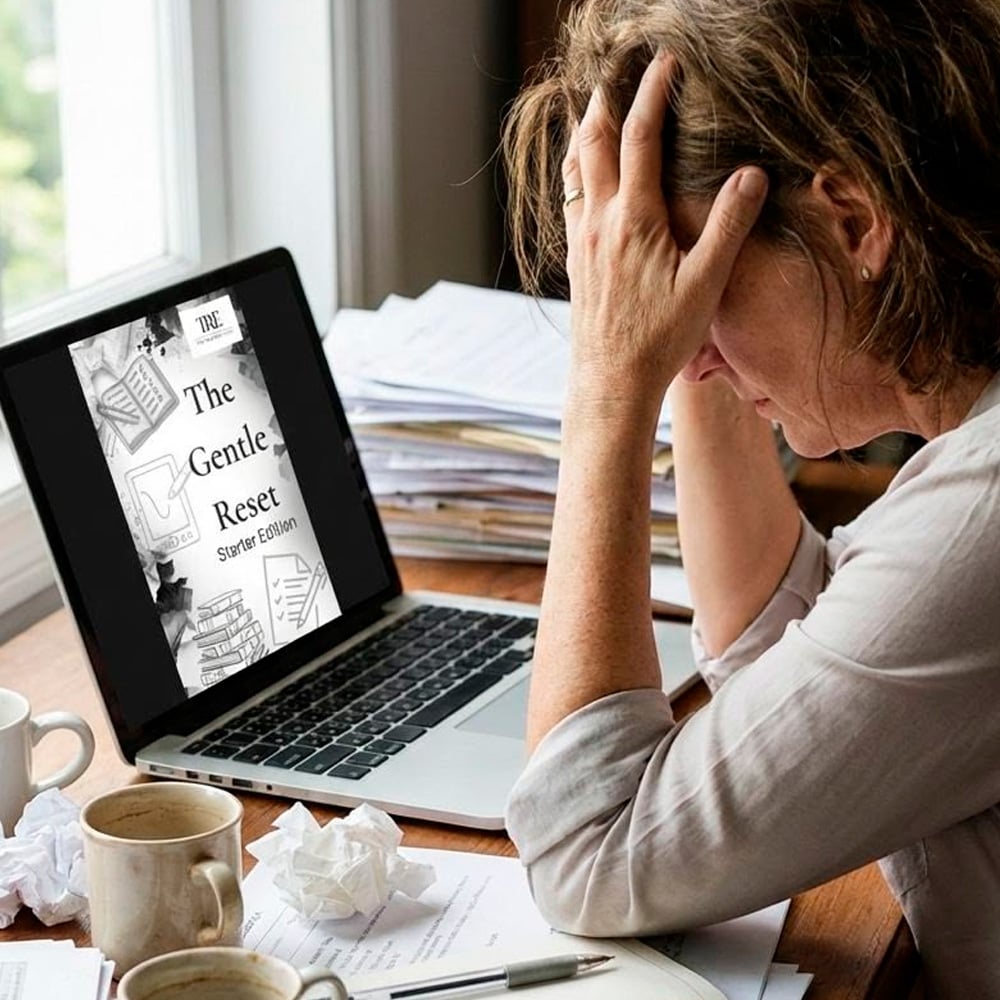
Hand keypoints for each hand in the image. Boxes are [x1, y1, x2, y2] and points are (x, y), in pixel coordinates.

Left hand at [563, 53, 767, 405]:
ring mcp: (581, 240)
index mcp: (634, 219)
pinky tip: (582, 171)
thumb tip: (753, 174)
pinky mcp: (575, 259)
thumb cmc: (660, 338)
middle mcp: (599, 221)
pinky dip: (575, 168)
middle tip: (619, 70)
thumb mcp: (706, 284)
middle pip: (594, 141)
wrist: (611, 380)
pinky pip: (569, 197)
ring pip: (575, 168)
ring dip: (584, 130)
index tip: (666, 63)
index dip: (654, 93)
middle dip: (608, 99)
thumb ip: (729, 226)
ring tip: (593, 106)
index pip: (641, 136)